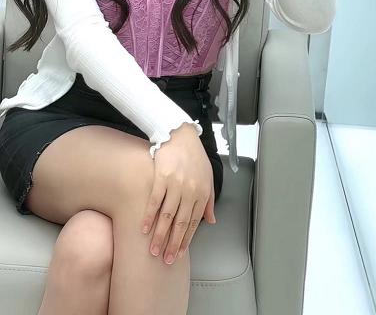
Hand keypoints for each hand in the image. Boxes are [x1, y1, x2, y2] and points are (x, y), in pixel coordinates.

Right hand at [141, 123, 215, 263]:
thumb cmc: (194, 156)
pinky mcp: (161, 176)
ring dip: (160, 235)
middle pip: (180, 222)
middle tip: (166, 259)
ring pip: (167, 215)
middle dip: (173, 243)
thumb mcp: (208, 177)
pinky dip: (149, 216)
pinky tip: (144, 228)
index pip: (194, 222)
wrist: (180, 134)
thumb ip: (209, 200)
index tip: (179, 253)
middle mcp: (190, 190)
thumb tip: (211, 220)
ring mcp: (175, 183)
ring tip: (154, 250)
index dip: (186, 240)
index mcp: (202, 192)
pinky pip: (154, 200)